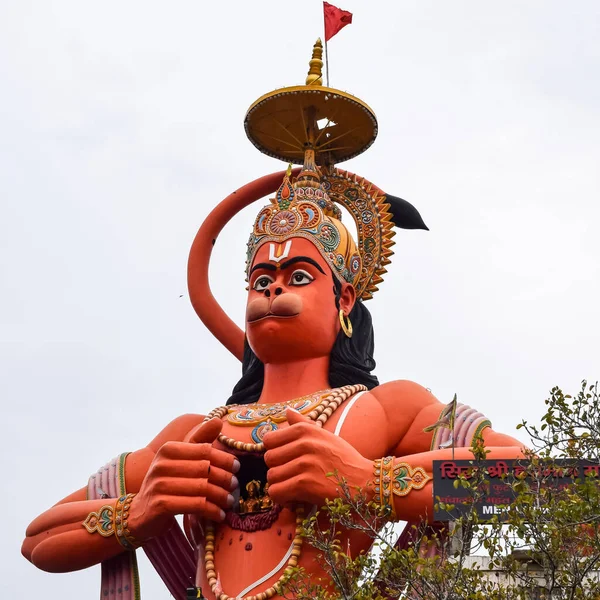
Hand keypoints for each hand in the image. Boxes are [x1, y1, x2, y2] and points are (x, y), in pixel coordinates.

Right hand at [128, 418, 238, 540]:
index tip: (237, 468)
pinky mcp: (160, 505)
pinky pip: (195, 505)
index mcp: (168, 449)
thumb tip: (219, 420)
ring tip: (230, 501)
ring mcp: (159, 485)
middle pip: (205, 469)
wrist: (139, 514)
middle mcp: (161, 464)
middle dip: (225, 479)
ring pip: (202, 488)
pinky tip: (219, 514)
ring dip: (221, 496)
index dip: (224, 458)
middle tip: (235, 487)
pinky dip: (212, 511)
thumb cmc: (166, 483)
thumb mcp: (180, 459)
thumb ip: (199, 440)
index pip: (204, 450)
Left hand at [263, 409, 371, 506]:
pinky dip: (282, 499)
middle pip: (268, 459)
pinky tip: (295, 500)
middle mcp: (304, 443)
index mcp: (305, 429)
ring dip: (281, 486)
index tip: (286, 461)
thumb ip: (303, 423)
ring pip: (271, 477)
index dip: (275, 452)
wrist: (364, 482)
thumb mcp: (325, 435)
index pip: (269, 440)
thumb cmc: (344, 459)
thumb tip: (287, 411)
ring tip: (295, 489)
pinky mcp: (305, 484)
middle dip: (277, 470)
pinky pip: (276, 492)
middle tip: (291, 477)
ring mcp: (304, 463)